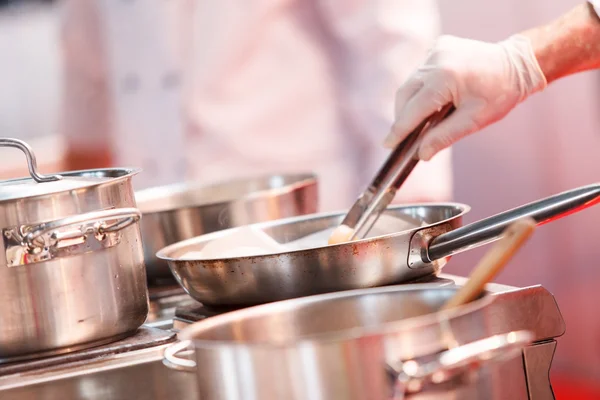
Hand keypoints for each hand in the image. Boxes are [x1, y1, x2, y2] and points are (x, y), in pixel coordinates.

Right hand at [384, 35, 546, 160]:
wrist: (518, 64)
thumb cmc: (500, 93)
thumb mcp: (473, 121)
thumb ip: (443, 137)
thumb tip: (422, 154)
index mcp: (445, 78)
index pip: (413, 110)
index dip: (400, 129)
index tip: (388, 144)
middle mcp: (436, 60)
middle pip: (405, 94)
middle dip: (402, 117)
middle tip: (404, 137)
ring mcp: (435, 50)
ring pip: (410, 83)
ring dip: (411, 102)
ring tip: (421, 120)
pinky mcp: (438, 46)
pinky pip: (420, 73)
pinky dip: (420, 88)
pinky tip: (433, 98)